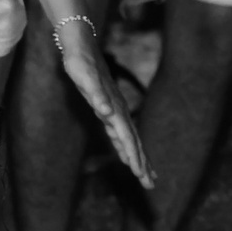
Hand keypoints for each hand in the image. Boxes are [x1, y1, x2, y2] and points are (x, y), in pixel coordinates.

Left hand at [56, 24, 156, 187]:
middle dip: (142, 162)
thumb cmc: (80, 63)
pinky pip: (119, 133)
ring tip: (146, 174)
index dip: (135, 156)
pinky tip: (125, 155)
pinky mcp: (107, 109)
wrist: (81, 47)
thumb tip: (105, 112)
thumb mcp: (84, 78)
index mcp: (114, 108)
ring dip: (137, 157)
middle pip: (133, 141)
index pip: (127, 138)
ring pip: (129, 139)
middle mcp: (118, 111)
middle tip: (151, 183)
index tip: (141, 175)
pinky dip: (124, 146)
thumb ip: (96, 95)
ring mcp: (114, 110)